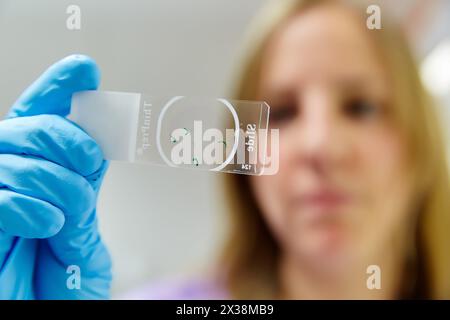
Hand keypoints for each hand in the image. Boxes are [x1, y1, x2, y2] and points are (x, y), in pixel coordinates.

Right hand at [0, 55, 111, 298]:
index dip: (57, 92)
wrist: (53, 318)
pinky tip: (49, 223)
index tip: (84, 69)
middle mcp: (6, 184)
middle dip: (61, 134)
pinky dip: (26, 205)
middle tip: (90, 157)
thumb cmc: (65, 289)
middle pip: (20, 128)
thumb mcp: (84, 238)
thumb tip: (93, 151)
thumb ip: (83, 195)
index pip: (39, 123)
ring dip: (53, 179)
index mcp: (36, 181)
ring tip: (71, 212)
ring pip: (8, 157)